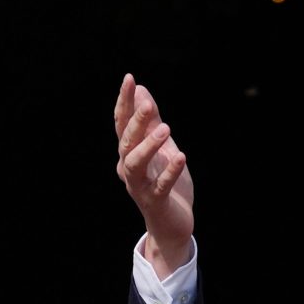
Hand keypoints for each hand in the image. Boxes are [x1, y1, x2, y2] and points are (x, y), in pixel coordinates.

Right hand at [112, 74, 194, 272]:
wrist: (172, 224)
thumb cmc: (165, 184)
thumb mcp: (162, 148)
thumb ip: (151, 122)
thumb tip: (142, 90)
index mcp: (128, 153)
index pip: (122, 123)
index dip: (124, 102)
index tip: (130, 79)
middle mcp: (128, 168)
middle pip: (126, 141)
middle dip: (136, 121)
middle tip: (148, 103)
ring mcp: (140, 186)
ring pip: (135, 163)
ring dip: (148, 145)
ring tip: (166, 128)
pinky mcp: (155, 202)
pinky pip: (160, 186)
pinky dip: (169, 172)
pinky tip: (181, 157)